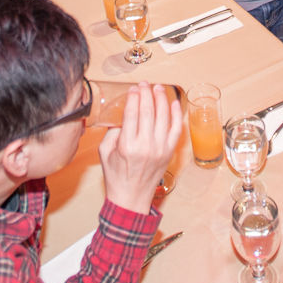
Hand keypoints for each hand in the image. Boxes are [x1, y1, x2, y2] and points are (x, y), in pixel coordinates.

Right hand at [99, 82, 182, 213]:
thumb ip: (112, 132)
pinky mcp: (169, 153)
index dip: (133, 98)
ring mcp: (160, 149)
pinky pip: (176, 129)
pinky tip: (174, 103)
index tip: (133, 89)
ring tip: (158, 88)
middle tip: (144, 84)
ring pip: (163, 117)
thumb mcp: (105, 153)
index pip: (132, 114)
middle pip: (148, 112)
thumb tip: (121, 114)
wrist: (131, 198)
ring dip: (161, 99)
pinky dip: (177, 115)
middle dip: (146, 94)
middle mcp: (145, 146)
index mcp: (127, 146)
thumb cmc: (116, 176)